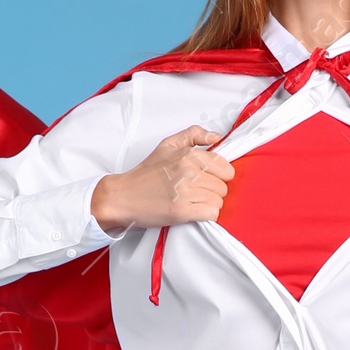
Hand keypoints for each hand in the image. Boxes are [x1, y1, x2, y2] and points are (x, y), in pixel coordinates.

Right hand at [91, 126, 233, 233]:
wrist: (124, 196)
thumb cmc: (146, 173)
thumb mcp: (168, 144)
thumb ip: (194, 134)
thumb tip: (217, 137)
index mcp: (188, 155)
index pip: (225, 168)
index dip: (219, 176)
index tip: (207, 179)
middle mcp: (188, 172)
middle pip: (222, 187)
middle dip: (212, 191)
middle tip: (196, 192)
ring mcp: (185, 192)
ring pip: (218, 201)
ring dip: (208, 204)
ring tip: (192, 201)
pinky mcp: (182, 211)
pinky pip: (211, 214)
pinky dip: (206, 215)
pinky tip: (193, 211)